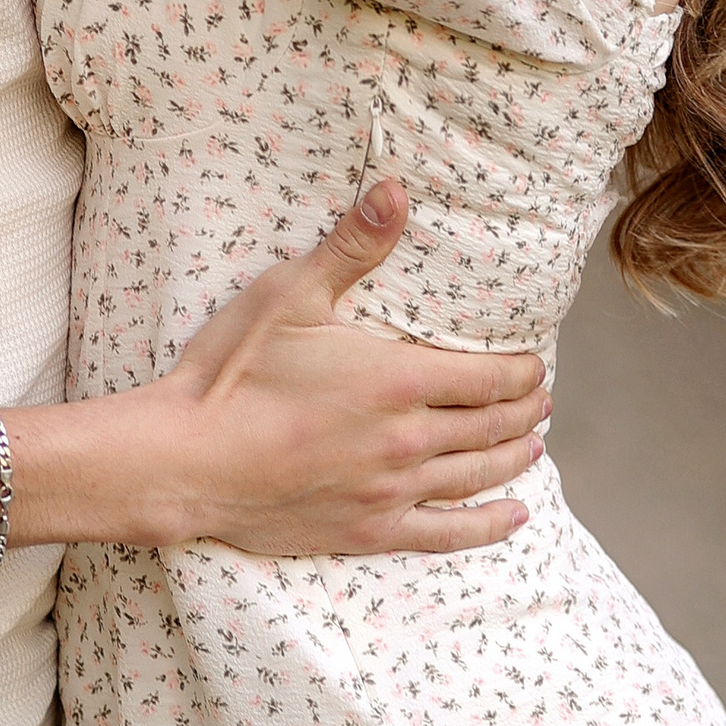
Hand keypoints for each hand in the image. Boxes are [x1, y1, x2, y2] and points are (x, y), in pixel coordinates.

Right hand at [152, 183, 547, 557]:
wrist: (184, 460)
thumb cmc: (232, 374)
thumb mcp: (288, 295)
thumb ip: (351, 246)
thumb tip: (395, 191)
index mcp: (397, 380)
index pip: (488, 378)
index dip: (521, 372)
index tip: (534, 365)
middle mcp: (408, 440)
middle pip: (492, 426)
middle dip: (525, 410)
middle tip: (541, 400)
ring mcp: (391, 490)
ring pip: (478, 476)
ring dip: (515, 458)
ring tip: (534, 444)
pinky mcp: (368, 529)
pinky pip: (446, 534)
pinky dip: (487, 526)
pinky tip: (513, 517)